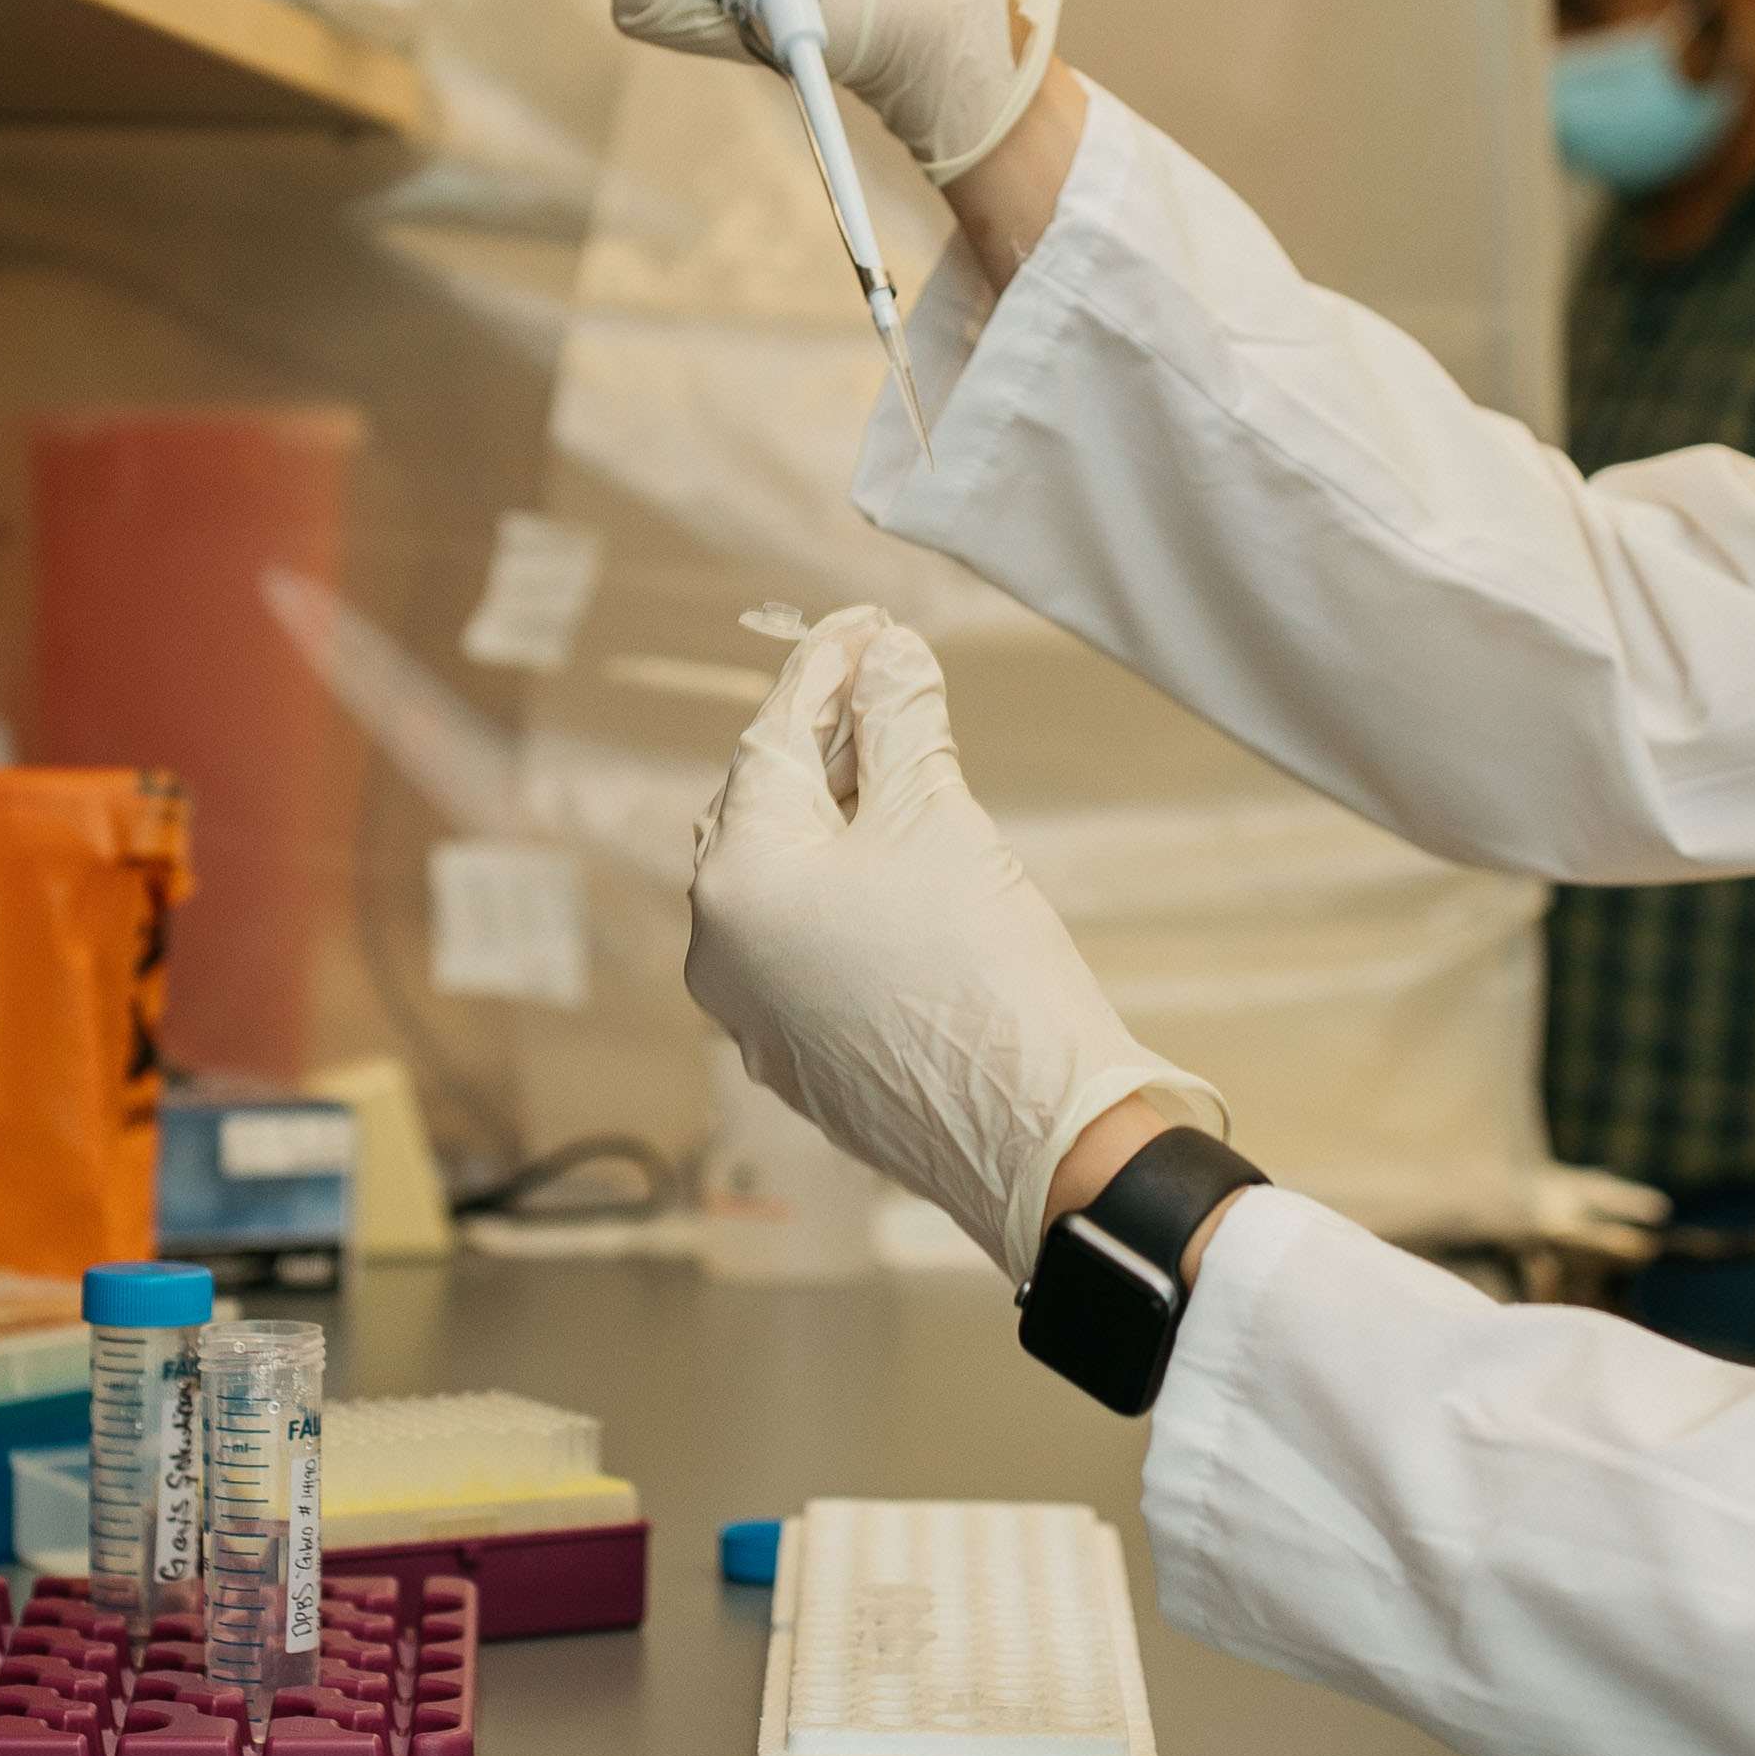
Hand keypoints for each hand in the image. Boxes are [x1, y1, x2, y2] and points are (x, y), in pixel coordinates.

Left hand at [689, 607, 1221, 1278]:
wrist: (1035, 1134)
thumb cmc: (980, 967)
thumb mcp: (939, 818)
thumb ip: (901, 723)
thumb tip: (888, 654)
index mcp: (738, 876)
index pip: (772, 737)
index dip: (824, 668)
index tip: (870, 622)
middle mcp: (720, 946)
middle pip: (763, 805)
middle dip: (824, 738)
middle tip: (887, 680)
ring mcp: (753, 1010)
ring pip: (782, 877)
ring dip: (836, 813)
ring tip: (901, 762)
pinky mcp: (799, 1054)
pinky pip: (804, 942)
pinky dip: (844, 888)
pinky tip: (900, 865)